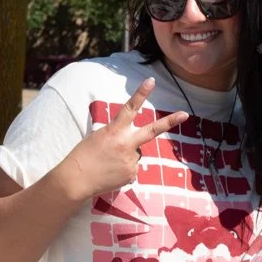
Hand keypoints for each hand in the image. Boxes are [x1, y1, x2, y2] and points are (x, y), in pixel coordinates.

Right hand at [66, 78, 187, 197]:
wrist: (76, 181)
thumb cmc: (83, 156)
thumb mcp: (98, 137)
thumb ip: (118, 136)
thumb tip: (133, 144)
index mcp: (114, 131)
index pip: (130, 108)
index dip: (141, 93)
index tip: (151, 81)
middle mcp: (126, 144)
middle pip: (152, 131)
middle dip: (169, 122)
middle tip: (185, 114)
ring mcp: (131, 161)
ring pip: (136, 153)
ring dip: (126, 156)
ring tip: (108, 163)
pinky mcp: (131, 175)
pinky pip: (131, 168)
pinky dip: (123, 169)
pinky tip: (110, 173)